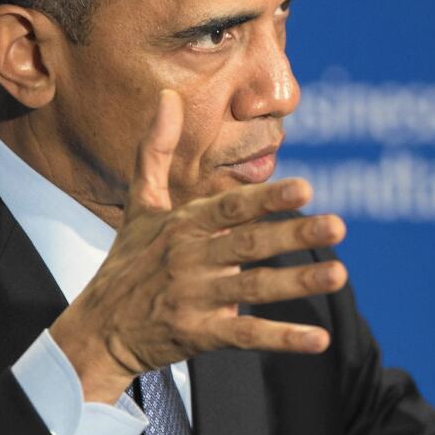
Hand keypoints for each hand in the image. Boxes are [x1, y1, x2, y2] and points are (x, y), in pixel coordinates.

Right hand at [49, 89, 347, 402]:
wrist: (95, 332)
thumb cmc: (128, 262)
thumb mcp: (139, 206)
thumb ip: (156, 150)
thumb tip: (168, 95)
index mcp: (183, 225)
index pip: (231, 207)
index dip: (267, 198)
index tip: (306, 188)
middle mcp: (190, 259)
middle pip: (249, 244)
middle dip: (294, 234)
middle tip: (338, 226)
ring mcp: (194, 298)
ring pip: (253, 288)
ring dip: (298, 282)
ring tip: (340, 275)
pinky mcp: (198, 336)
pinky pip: (246, 335)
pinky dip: (283, 338)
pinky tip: (319, 339)